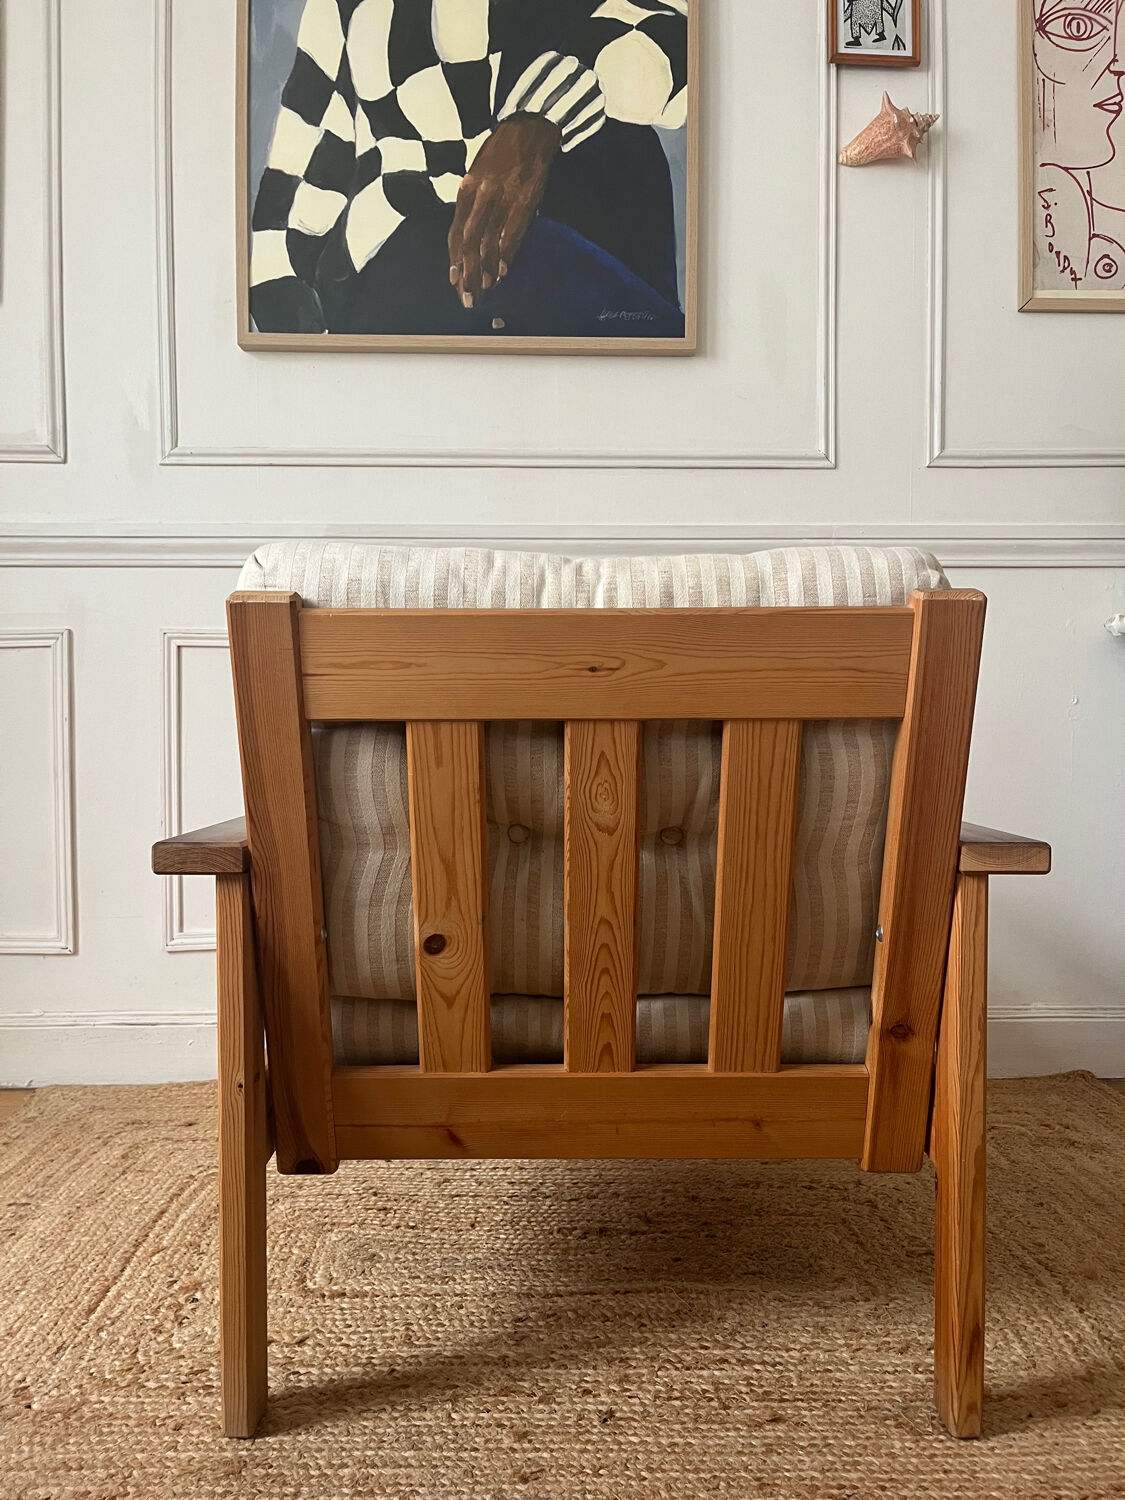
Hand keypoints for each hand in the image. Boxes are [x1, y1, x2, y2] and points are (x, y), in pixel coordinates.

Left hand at [448, 115, 561, 307]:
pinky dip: (505, 255)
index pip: (455, 233)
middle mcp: (480, 194)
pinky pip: (511, 233)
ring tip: (483, 292)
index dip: (454, 262)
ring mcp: (503, 196)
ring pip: (488, 242)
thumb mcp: (478, 175)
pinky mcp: (525, 198)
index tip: (454, 283)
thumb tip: (470, 241)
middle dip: (466, 275)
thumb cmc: (503, 153)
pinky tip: (500, 272)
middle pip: (468, 243)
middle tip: (467, 298)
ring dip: (485, 272)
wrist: (530, 126)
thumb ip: (473, 205)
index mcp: (466, 188)